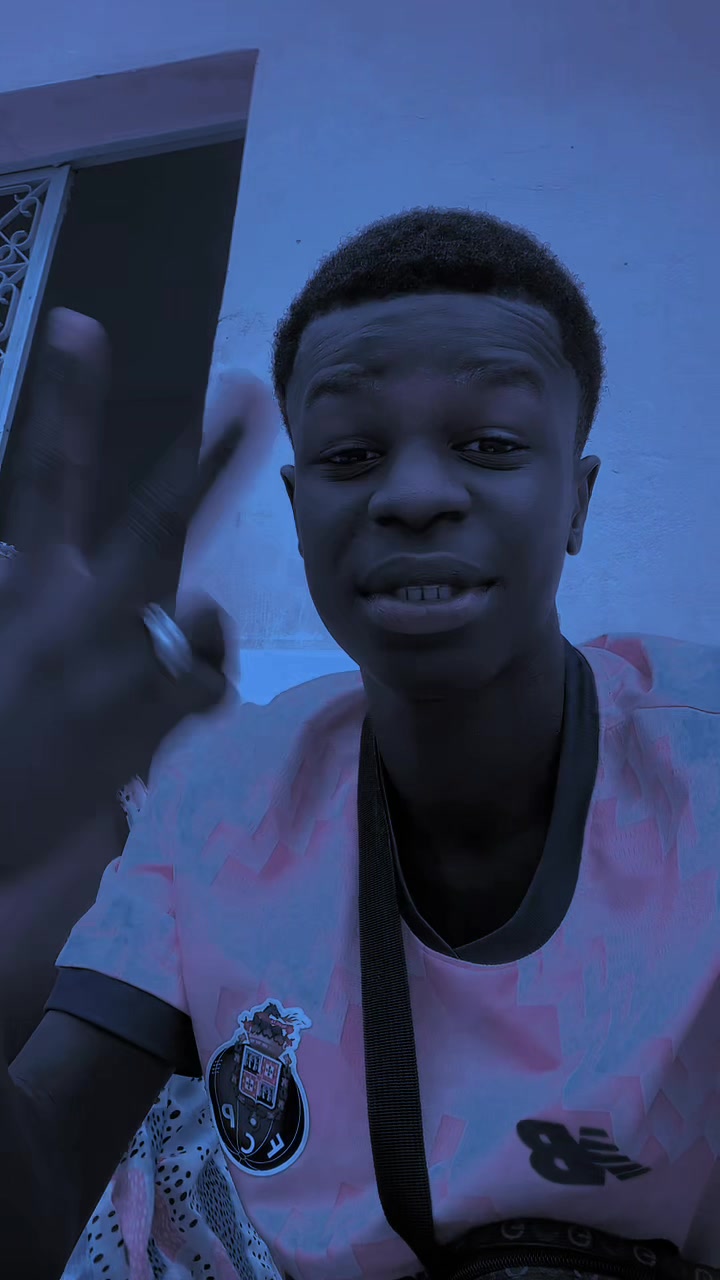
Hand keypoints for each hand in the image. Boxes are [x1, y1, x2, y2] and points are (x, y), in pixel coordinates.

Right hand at [0, 308, 272, 877]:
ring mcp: (117, 670)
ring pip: (197, 613)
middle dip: (206, 463)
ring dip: (193, 623)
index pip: (44, 474)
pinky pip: (208, 676)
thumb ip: (34, 584)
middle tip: (249, 399)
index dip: (63, 398)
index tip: (83, 327)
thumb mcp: (5, 636)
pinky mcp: (150, 722)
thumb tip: (59, 553)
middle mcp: (73, 618)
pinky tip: (173, 693)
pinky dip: (203, 672)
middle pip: (151, 524)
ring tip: (152, 659)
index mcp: (25, 587)